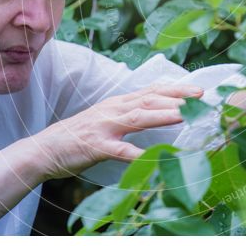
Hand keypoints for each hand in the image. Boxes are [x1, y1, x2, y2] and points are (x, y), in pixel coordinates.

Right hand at [33, 84, 202, 180]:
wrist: (45, 149)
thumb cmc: (80, 136)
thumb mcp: (107, 118)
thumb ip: (129, 113)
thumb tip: (156, 111)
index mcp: (117, 103)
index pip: (151, 91)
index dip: (175, 88)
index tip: (198, 89)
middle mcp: (113, 110)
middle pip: (148, 99)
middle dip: (176, 97)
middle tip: (200, 97)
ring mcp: (104, 127)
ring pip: (137, 118)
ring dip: (162, 115)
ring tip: (184, 115)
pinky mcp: (95, 146)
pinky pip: (119, 150)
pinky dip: (136, 154)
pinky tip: (152, 157)